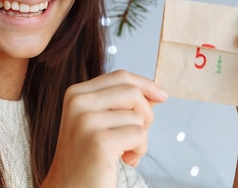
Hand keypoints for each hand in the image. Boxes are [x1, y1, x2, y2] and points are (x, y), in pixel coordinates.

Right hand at [41, 70, 166, 187]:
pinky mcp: (100, 141)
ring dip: (141, 138)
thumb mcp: (99, 123)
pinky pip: (139, 134)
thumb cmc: (87, 157)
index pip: (120, 76)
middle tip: (138, 137)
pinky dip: (139, 150)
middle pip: (132, 92)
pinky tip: (125, 161)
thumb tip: (155, 92)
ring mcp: (87, 121)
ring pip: (138, 116)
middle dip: (146, 114)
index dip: (145, 84)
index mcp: (76, 94)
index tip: (162, 95)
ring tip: (126, 152)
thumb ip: (122, 105)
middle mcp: (78, 103)